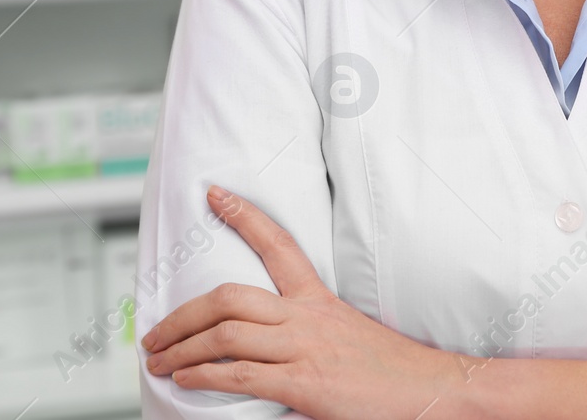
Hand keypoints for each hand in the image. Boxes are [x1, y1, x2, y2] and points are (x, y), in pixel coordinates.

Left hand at [141, 186, 467, 419]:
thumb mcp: (350, 334)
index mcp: (320, 300)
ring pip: (226, 334)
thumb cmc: (393, 372)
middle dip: (182, 313)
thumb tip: (274, 340)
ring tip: (158, 359)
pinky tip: (186, 378)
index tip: (215, 194)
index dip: (244, 215)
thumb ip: (312, 330)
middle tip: (153, 331)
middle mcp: (308, 317)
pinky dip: (204, 374)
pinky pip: (239, 374)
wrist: (433, 391)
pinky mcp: (303, 384)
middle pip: (230, 296)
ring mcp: (304, 349)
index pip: (278, 244)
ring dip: (182, 346)